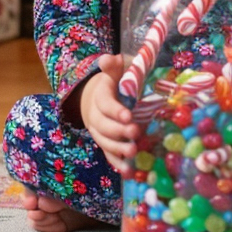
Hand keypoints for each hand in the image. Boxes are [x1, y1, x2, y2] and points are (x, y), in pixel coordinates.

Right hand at [78, 54, 139, 173]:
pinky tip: (129, 173)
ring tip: (133, 152)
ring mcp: (100, 131)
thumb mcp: (116, 70)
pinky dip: (118, 164)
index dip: (115, 111)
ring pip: (105, 142)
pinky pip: (109, 155)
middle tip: (135, 133)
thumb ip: (114, 66)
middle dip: (119, 131)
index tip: (128, 116)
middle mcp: (96, 116)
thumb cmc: (116, 81)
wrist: (99, 97)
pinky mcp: (106, 143)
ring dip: (118, 149)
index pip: (105, 104)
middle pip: (103, 126)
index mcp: (100, 96)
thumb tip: (109, 59)